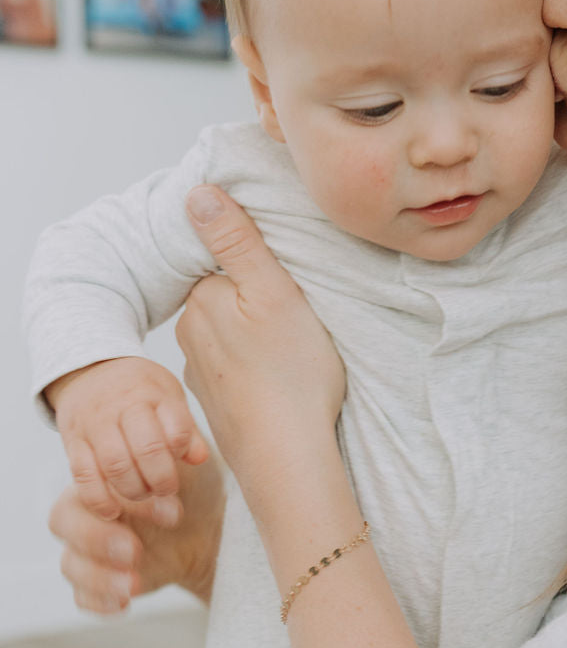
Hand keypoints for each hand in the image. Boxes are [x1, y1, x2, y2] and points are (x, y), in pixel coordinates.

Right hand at [47, 356, 208, 521]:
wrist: (88, 371)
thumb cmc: (139, 389)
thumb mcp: (168, 395)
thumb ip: (185, 427)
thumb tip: (200, 459)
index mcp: (152, 393)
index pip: (176, 426)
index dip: (182, 449)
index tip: (182, 459)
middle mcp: (122, 406)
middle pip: (147, 448)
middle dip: (162, 478)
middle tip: (167, 488)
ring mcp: (94, 424)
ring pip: (115, 465)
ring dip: (134, 490)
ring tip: (144, 495)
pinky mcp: (72, 442)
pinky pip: (83, 475)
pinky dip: (99, 499)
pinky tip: (113, 511)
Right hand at [49, 451, 226, 613]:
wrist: (212, 528)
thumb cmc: (196, 488)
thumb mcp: (189, 467)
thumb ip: (176, 455)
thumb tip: (185, 451)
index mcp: (102, 477)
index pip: (89, 484)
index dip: (123, 499)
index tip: (173, 512)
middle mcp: (88, 511)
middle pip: (63, 522)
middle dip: (96, 538)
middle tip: (135, 551)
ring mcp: (90, 549)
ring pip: (70, 563)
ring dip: (99, 576)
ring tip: (134, 583)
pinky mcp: (100, 581)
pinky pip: (82, 596)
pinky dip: (99, 601)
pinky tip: (124, 603)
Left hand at [176, 185, 346, 484]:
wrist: (286, 456)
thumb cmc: (291, 373)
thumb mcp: (274, 292)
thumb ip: (236, 241)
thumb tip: (197, 192)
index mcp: (202, 299)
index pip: (225, 263)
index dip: (258, 270)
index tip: (287, 287)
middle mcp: (190, 333)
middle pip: (226, 298)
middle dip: (254, 302)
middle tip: (295, 322)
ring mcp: (200, 370)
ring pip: (230, 334)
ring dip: (254, 337)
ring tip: (290, 353)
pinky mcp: (216, 401)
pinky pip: (234, 370)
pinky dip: (254, 371)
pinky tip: (279, 381)